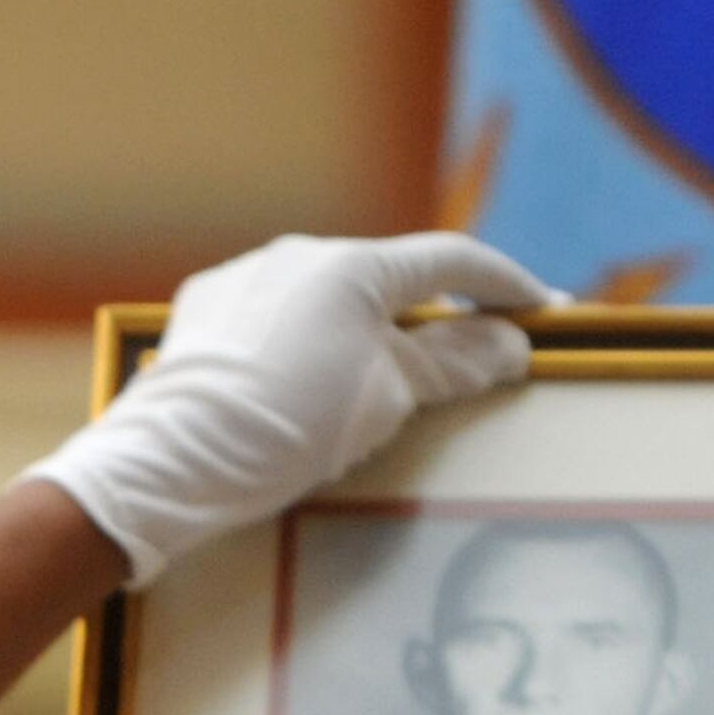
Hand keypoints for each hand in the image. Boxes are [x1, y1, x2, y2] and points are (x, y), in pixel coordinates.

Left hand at [19, 232, 559, 585]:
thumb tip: (510, 345)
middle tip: (468, 354)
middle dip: (433, 315)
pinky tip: (300, 386)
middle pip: (389, 280)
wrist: (171, 461)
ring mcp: (247, 275)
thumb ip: (453, 364)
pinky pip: (276, 316)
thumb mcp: (387, 401)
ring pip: (328, 298)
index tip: (542, 309)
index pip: (453, 261)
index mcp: (355, 266)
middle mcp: (300, 253)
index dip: (505, 284)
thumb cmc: (287, 430)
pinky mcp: (205, 307)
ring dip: (364, 332)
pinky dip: (306, 344)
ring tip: (373, 385)